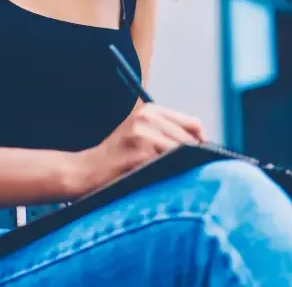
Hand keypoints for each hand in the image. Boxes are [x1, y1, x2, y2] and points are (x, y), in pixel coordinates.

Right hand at [72, 104, 206, 196]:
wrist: (85, 171)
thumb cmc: (117, 158)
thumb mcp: (142, 135)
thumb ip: (168, 134)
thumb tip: (205, 145)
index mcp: (150, 110)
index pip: (193, 124)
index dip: (201, 143)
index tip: (199, 159)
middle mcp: (147, 117)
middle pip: (189, 140)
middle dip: (191, 159)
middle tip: (183, 173)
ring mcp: (142, 134)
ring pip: (181, 154)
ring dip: (179, 169)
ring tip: (166, 177)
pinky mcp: (139, 153)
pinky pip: (167, 167)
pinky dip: (167, 176)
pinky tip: (156, 181)